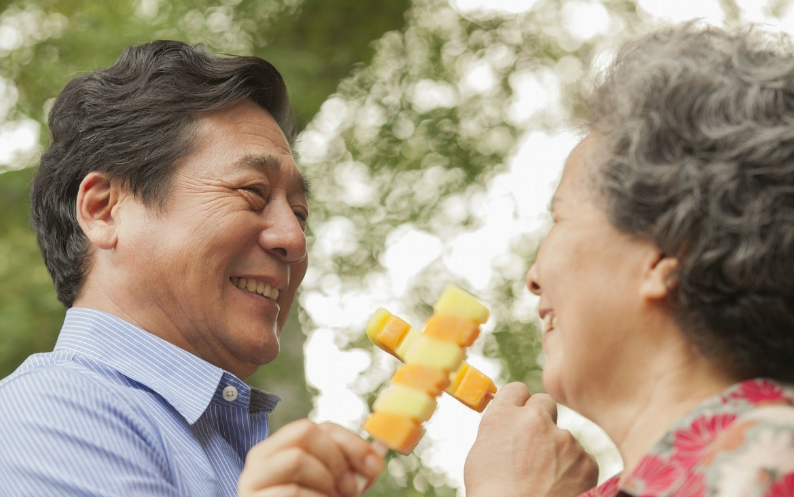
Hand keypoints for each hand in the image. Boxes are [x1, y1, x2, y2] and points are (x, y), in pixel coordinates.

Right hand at [238, 419, 384, 496]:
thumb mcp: (334, 488)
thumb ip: (353, 471)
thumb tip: (382, 448)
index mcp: (280, 448)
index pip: (316, 427)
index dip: (352, 442)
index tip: (376, 466)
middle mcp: (261, 457)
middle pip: (305, 431)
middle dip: (337, 459)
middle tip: (350, 489)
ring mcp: (251, 478)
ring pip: (297, 458)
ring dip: (325, 481)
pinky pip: (291, 491)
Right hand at [464, 383, 597, 496]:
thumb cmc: (492, 494)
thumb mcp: (481, 453)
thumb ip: (498, 429)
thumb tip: (508, 419)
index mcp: (504, 416)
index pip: (517, 389)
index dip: (518, 403)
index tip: (518, 413)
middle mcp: (535, 420)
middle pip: (544, 403)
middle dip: (541, 419)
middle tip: (534, 444)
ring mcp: (564, 440)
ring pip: (563, 436)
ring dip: (557, 451)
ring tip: (543, 479)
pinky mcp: (586, 461)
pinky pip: (581, 458)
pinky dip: (572, 471)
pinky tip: (558, 487)